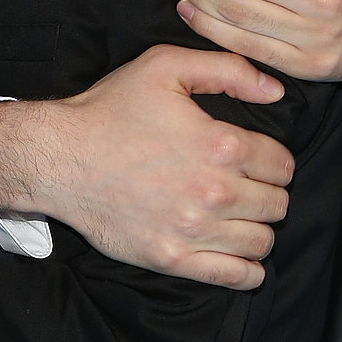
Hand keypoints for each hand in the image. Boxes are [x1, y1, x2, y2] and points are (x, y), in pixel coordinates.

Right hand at [0, 44, 295, 288]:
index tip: (256, 161)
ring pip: (263, 241)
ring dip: (257, 228)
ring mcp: (193, 230)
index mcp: (220, 143)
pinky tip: (238, 254)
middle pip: (277, 205)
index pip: (282, 165)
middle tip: (246, 188)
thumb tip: (276, 92)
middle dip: (267, 193)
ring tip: (239, 218)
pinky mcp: (172, 258)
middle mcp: (214, 190)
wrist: (59, 158)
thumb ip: (228, 69)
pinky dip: (248, 270)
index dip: (273, 160)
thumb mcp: (165, 66)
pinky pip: (237, 276)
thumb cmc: (109, 110)